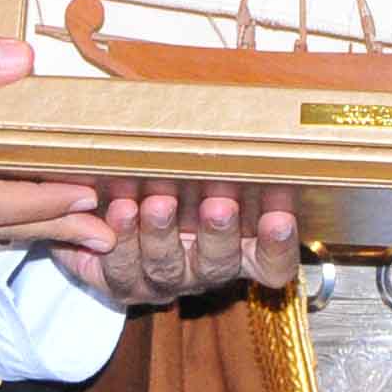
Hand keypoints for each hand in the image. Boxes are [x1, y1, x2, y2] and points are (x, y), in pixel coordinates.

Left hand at [55, 178, 300, 306]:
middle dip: (217, 234)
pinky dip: (120, 238)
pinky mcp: (123, 282)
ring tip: (158, 203)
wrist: (111, 215)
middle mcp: (204, 269)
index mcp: (239, 249)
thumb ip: (223, 157)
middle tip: (218, 206)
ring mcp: (164, 279)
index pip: (272, 263)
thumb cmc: (174, 182)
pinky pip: (120, 268)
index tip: (280, 218)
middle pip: (218, 263)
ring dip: (161, 234)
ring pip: (166, 266)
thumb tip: (248, 109)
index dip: (278, 247)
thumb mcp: (205, 171)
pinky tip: (119, 209)